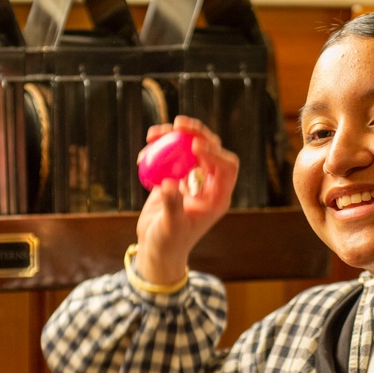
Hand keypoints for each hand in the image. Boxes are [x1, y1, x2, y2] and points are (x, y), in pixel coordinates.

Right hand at [134, 115, 238, 284]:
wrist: (156, 248)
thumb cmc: (168, 243)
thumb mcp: (171, 226)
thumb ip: (172, 205)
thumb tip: (169, 184)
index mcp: (217, 197)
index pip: (226, 167)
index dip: (214, 153)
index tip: (194, 146)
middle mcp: (209, 185)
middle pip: (211, 150)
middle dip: (196, 134)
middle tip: (178, 124)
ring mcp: (192, 178)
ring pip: (190, 147)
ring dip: (174, 135)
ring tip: (154, 133)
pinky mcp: (176, 176)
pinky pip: (172, 154)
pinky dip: (160, 146)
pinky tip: (146, 144)